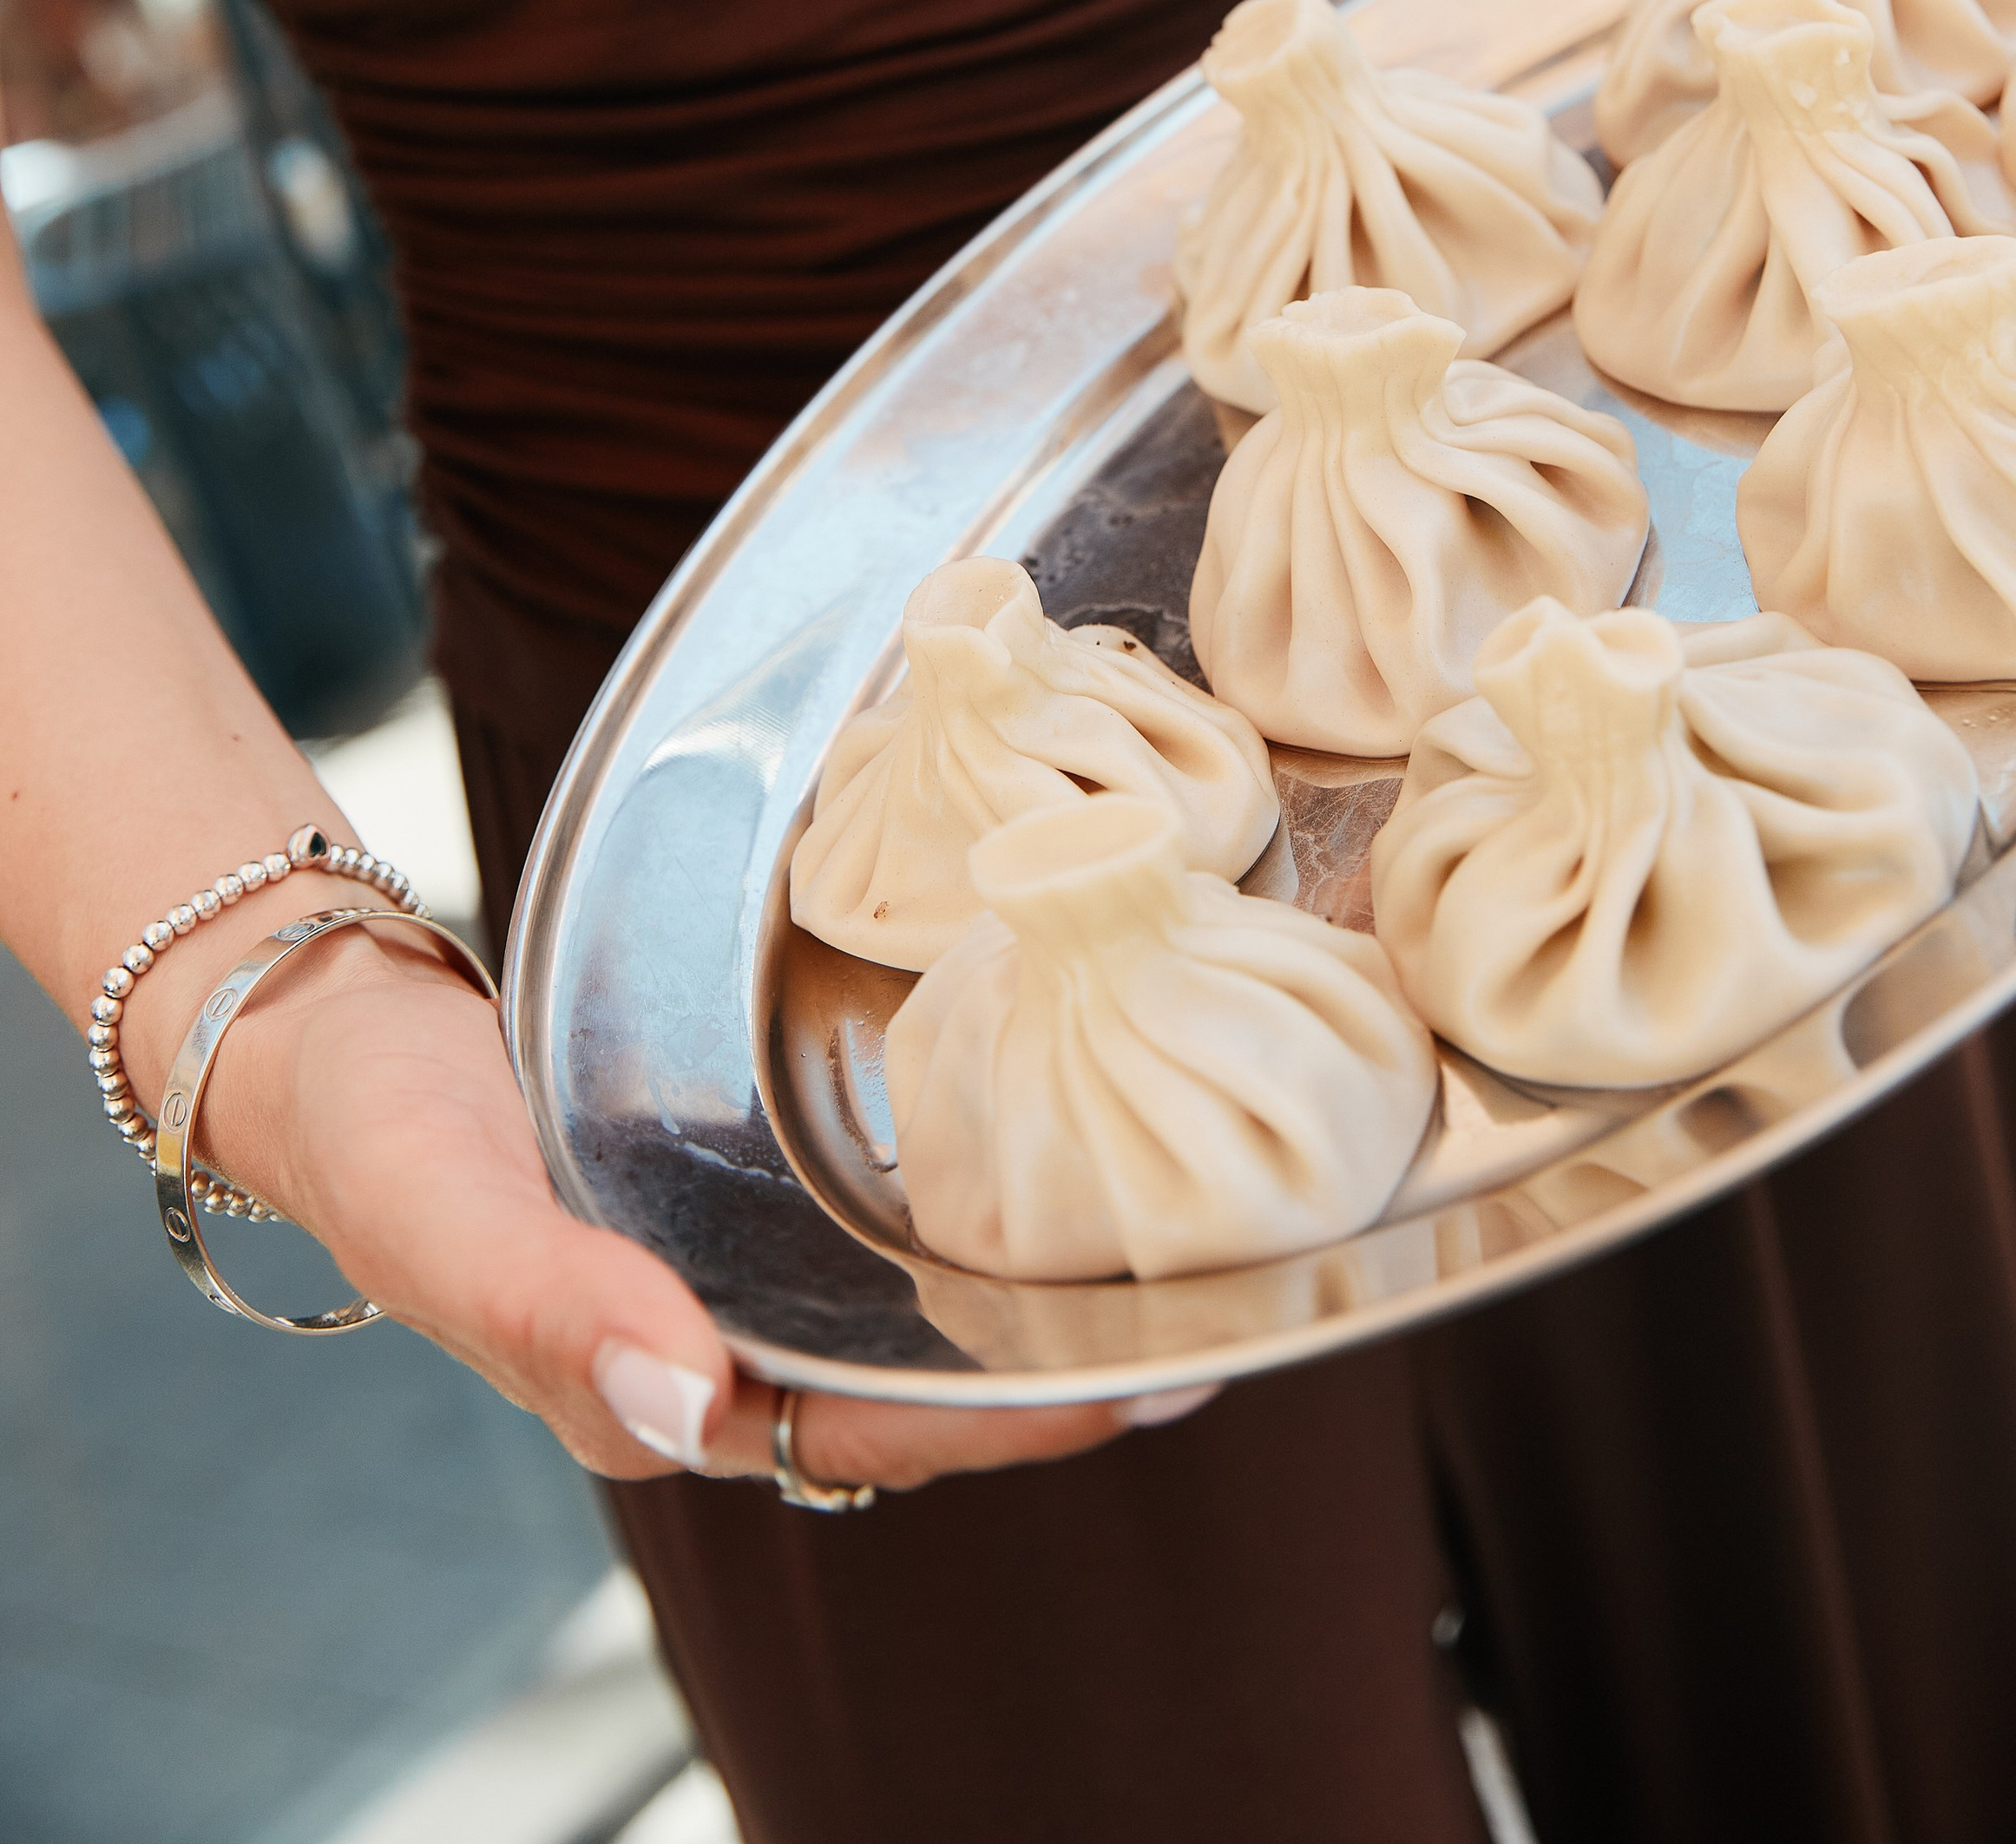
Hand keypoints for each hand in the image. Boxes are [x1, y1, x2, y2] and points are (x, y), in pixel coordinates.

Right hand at [205, 932, 1188, 1488]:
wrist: (332, 1031)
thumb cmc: (383, 1140)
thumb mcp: (450, 1224)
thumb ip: (556, 1315)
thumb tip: (693, 1407)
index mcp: (672, 1389)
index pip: (886, 1432)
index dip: (1020, 1421)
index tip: (1153, 1383)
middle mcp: (731, 1329)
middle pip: (935, 1368)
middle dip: (1075, 1346)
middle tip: (1235, 1291)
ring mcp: (744, 1245)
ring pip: (919, 1277)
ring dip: (1041, 1257)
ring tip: (1190, 1211)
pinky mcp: (747, 1153)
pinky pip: (875, 1181)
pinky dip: (967, 1159)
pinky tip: (1055, 1097)